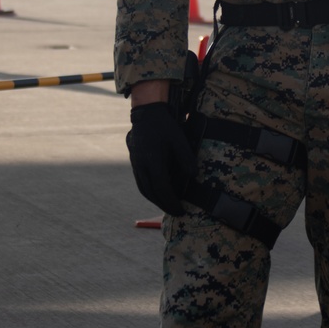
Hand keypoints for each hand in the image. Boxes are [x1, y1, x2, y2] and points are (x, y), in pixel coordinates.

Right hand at [126, 101, 195, 215]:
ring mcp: (136, 165)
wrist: (146, 114)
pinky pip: (141, 183)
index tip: (181, 210)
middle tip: (176, 212)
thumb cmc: (164, 126)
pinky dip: (150, 192)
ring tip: (168, 206)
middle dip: (164, 205)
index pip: (162, 189)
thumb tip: (193, 176)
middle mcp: (141, 166)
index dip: (172, 202)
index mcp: (152, 161)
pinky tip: (159, 193)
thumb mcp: (179, 140)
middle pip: (151, 193)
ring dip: (156, 200)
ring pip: (144, 190)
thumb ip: (186, 158)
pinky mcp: (135, 163)